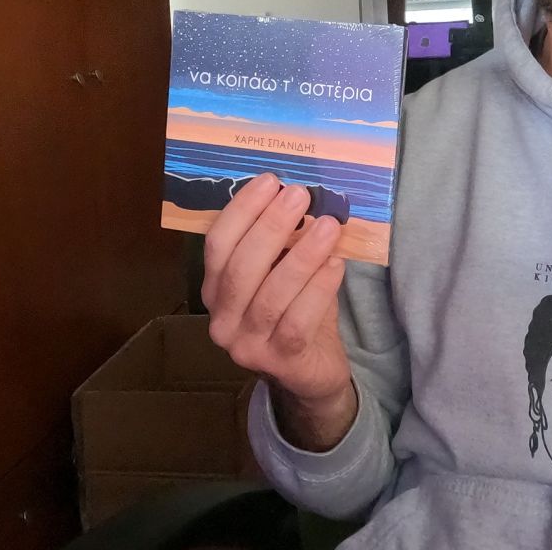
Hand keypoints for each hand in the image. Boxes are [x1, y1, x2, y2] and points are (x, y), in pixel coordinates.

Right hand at [203, 172, 355, 449]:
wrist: (313, 370)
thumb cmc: (296, 308)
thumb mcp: (282, 271)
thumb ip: (284, 240)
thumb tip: (301, 193)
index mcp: (215, 288)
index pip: (217, 244)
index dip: (242, 210)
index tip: (271, 180)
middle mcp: (222, 319)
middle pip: (241, 268)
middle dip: (271, 227)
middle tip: (300, 195)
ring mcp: (247, 345)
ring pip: (271, 296)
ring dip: (302, 256)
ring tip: (329, 226)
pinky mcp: (280, 363)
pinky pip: (297, 322)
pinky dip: (318, 289)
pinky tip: (336, 264)